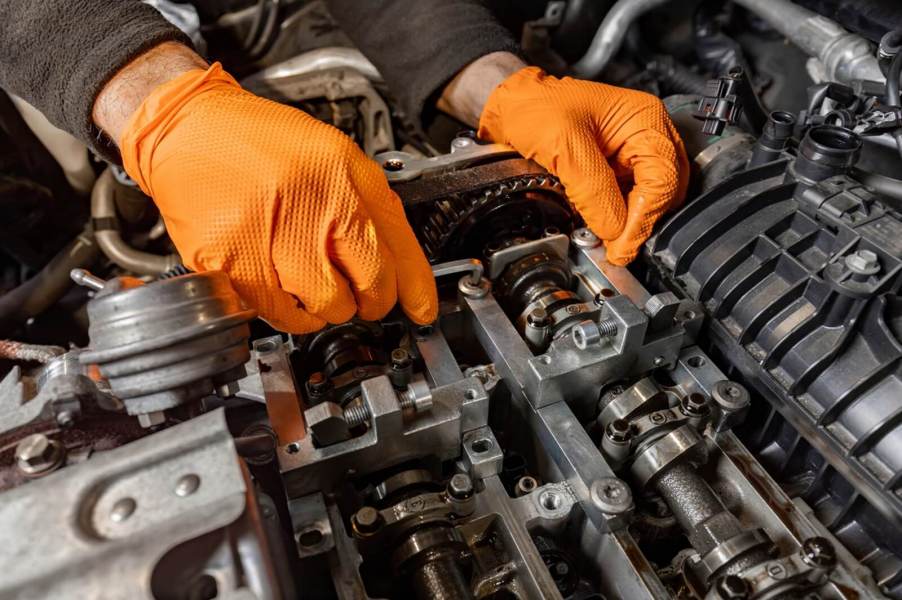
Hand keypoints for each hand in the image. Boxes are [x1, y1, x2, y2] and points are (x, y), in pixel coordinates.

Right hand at [98, 50, 436, 332]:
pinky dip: (293, 314)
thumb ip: (373, 205)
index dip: (415, 288)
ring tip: (320, 289)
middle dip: (372, 301)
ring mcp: (270, 237)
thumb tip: (400, 264)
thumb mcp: (336, 155)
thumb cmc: (261, 142)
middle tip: (363, 297)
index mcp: (343, 178)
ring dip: (332, 308)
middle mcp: (311, 206)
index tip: (421, 309)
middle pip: (368, 285)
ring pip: (328, 307)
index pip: (395, 249)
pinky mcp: (232, 263)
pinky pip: (280, 313)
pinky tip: (290, 293)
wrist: (188, 130)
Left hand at [475, 66, 688, 264]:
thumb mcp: (563, 143)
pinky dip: (617, 219)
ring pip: (647, 202)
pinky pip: (626, 203)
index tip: (622, 245)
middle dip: (641, 222)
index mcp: (645, 120)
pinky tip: (601, 228)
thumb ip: (592, 189)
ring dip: (629, 224)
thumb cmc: (535, 107)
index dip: (644, 217)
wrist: (511, 108)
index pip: (663, 178)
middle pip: (664, 192)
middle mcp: (645, 138)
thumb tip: (615, 229)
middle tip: (616, 249)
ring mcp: (631, 156)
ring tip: (606, 242)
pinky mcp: (615, 173)